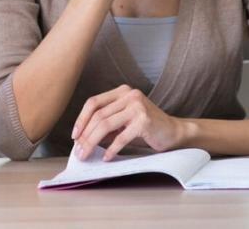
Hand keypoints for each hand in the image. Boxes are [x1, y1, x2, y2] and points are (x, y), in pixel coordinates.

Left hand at [71, 85, 187, 159]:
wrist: (173, 132)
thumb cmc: (146, 127)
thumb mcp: (124, 119)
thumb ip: (107, 122)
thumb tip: (82, 138)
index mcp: (122, 91)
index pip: (94, 102)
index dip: (81, 119)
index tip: (74, 136)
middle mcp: (130, 95)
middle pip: (98, 115)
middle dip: (85, 136)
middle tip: (79, 152)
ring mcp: (137, 106)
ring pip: (105, 125)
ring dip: (92, 143)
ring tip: (87, 155)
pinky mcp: (144, 120)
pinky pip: (121, 137)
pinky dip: (111, 149)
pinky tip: (107, 158)